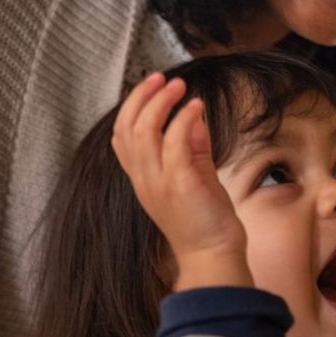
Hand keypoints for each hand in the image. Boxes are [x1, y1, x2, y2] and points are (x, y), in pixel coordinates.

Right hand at [110, 73, 250, 288]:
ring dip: (161, 103)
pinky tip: (196, 108)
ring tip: (180, 88)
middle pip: (126, 128)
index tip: (154, 88)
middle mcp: (144, 179)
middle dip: (142, 97)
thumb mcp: (195, 176)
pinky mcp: (180, 185)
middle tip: (163, 79)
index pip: (121, 136)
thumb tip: (194, 117)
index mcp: (143, 178)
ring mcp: (159, 183)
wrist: (214, 257)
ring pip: (144, 131)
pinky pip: (174, 143)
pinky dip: (183, 119)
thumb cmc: (205, 222)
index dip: (132, 107)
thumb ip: (192, 148)